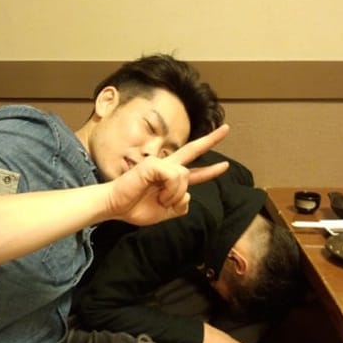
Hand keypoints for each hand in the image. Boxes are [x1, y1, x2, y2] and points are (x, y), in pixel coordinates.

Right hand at [107, 125, 229, 225]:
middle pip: (192, 150)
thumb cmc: (134, 208)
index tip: (225, 165)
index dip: (210, 170)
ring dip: (175, 195)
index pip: (193, 171)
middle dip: (211, 139)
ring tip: (161, 200)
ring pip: (185, 177)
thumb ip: (180, 206)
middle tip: (227, 129)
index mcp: (169, 178)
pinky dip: (170, 192)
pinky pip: (175, 177)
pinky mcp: (153, 164)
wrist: (115, 206)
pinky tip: (159, 196)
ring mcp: (160, 164)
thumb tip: (187, 196)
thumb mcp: (164, 213)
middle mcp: (166, 167)